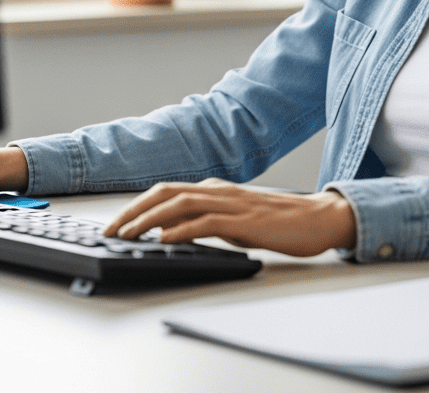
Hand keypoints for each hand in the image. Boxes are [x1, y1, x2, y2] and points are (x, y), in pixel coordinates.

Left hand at [102, 178, 356, 256]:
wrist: (318, 218)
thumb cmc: (279, 221)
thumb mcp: (235, 220)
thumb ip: (207, 221)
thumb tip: (173, 232)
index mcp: (215, 188)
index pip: (166, 190)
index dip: (137, 205)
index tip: (116, 223)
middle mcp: (219, 190)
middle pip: (166, 192)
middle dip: (133, 210)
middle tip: (110, 229)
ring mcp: (232, 203)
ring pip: (181, 203)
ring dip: (150, 218)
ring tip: (129, 234)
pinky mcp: (245, 221)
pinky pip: (207, 222)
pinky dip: (183, 229)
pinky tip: (167, 238)